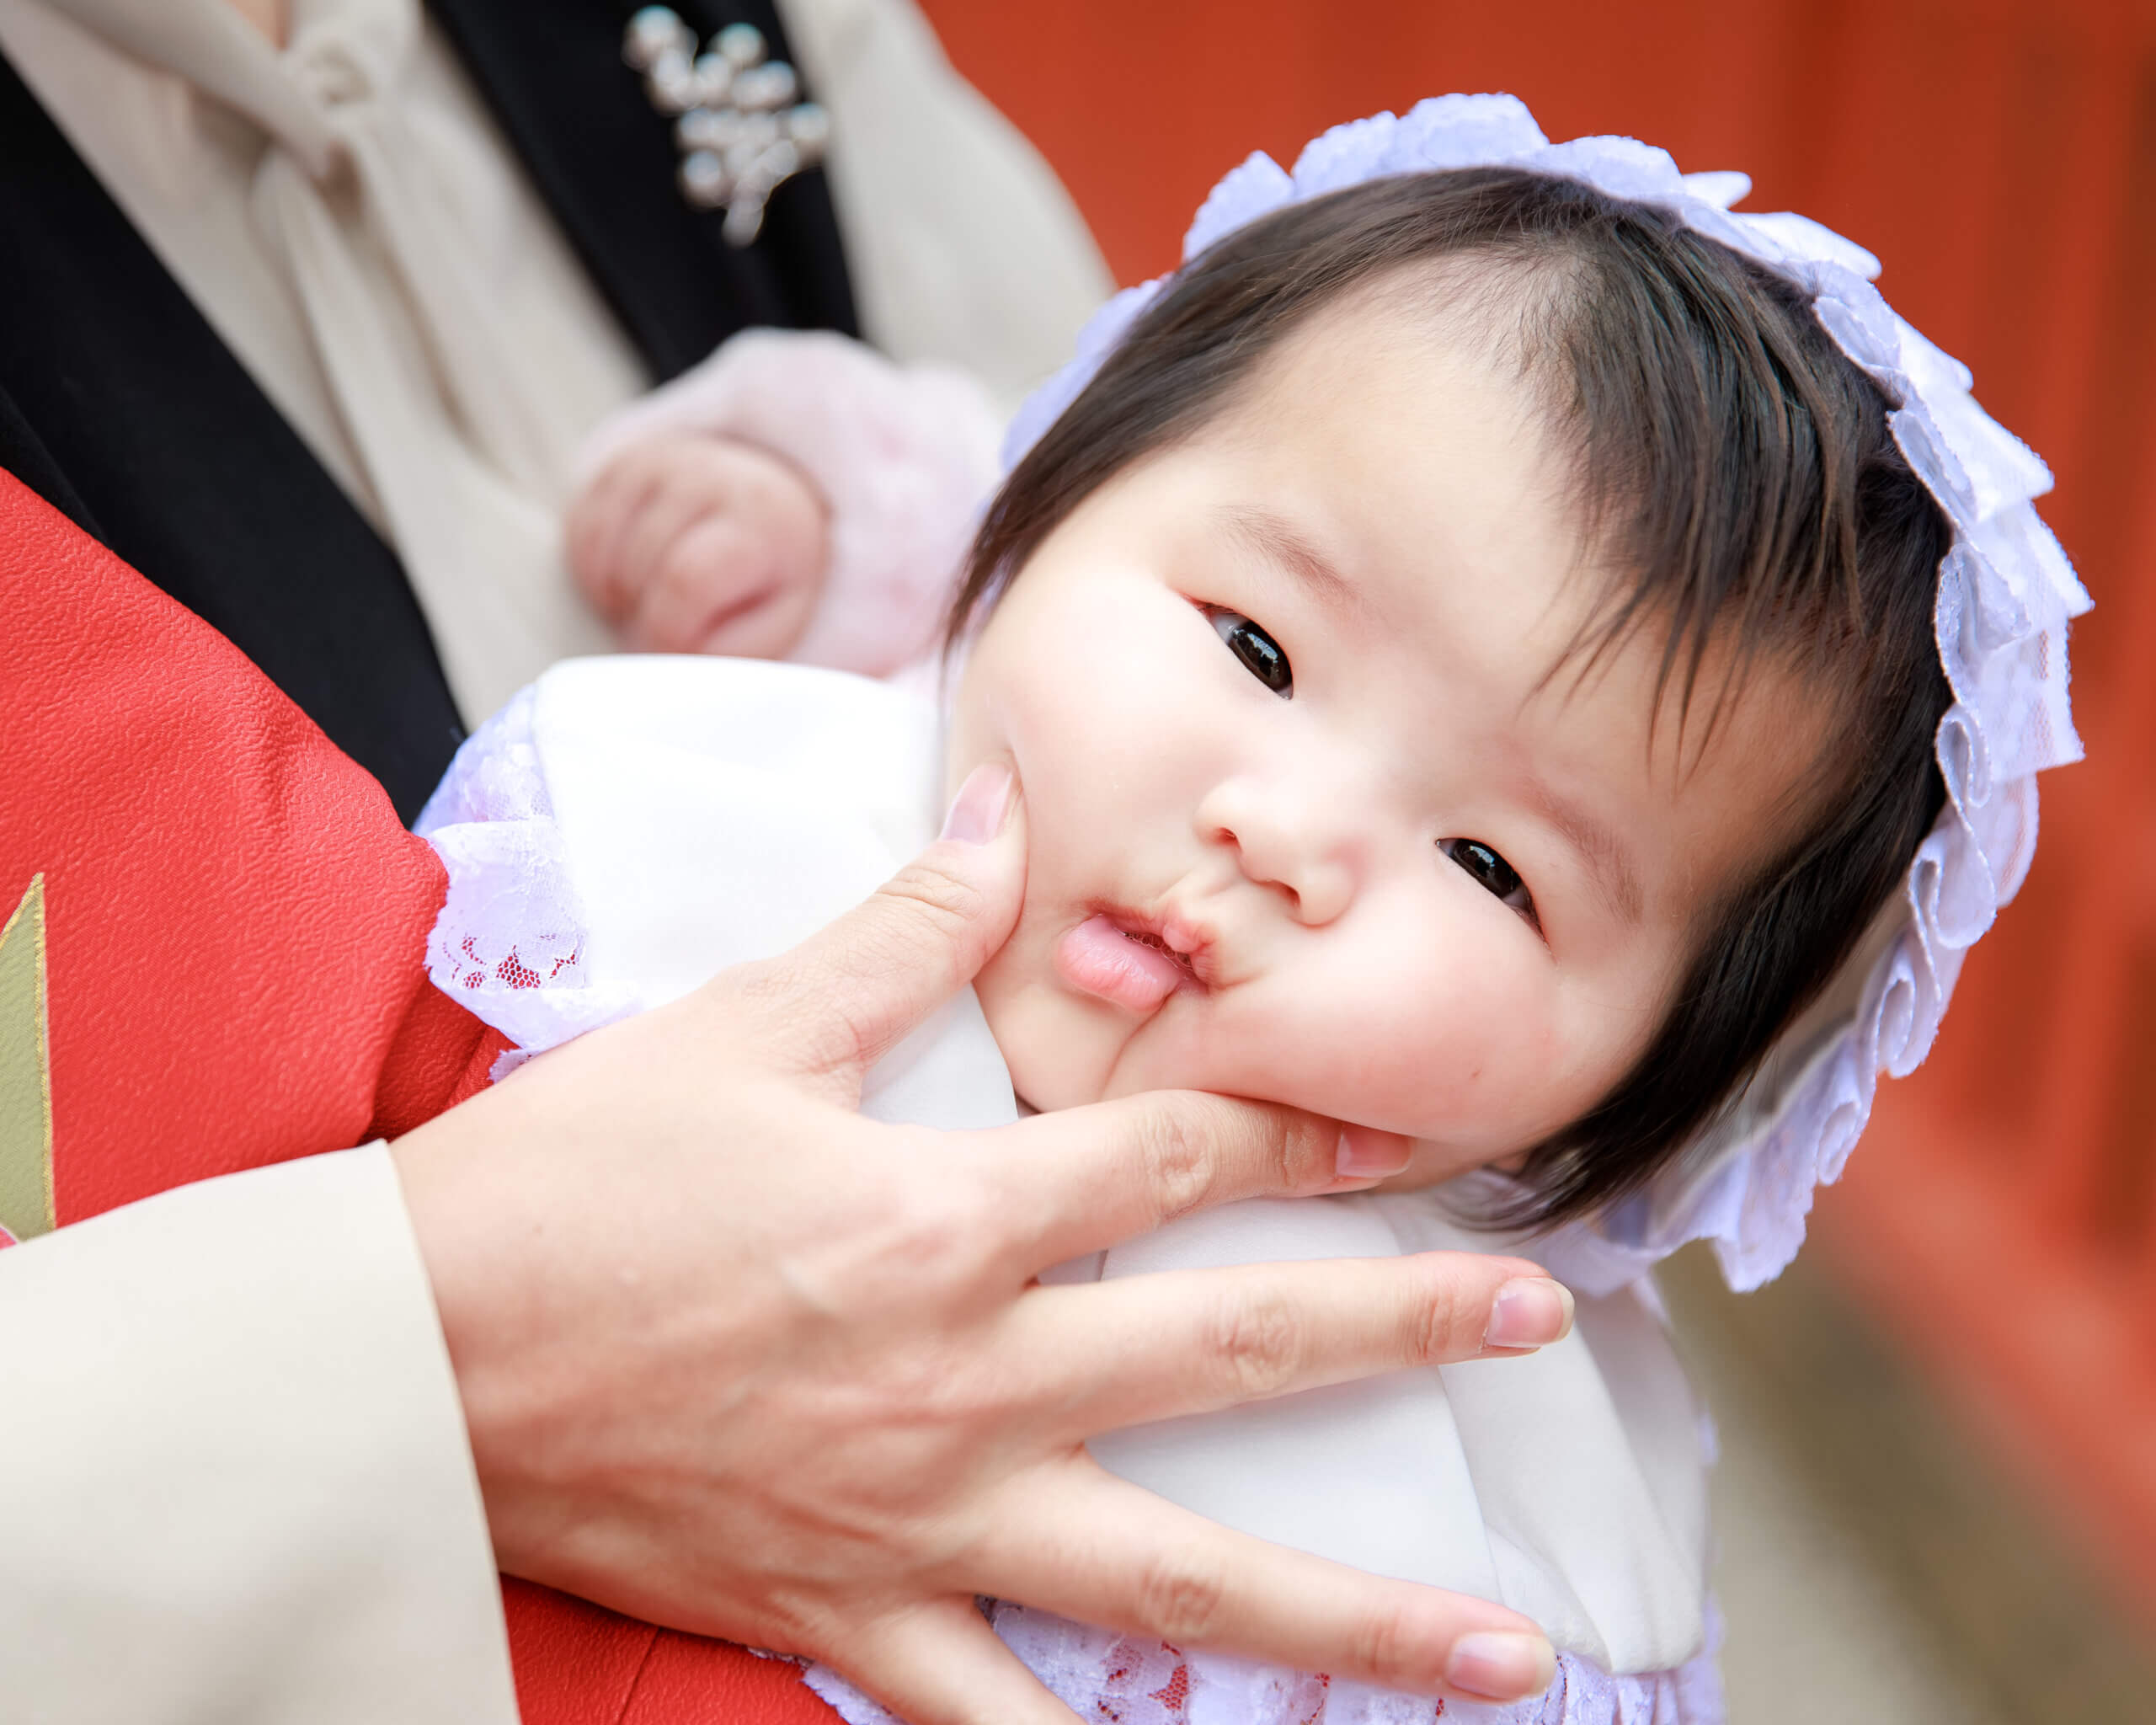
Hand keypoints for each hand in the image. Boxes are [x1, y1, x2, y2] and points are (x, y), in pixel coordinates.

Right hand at [390, 764, 1568, 1722]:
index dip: (1286, 1125)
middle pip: (1227, 1351)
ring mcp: (921, 1516)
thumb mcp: (739, 1027)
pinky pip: (986, 1717)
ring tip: (1499, 1659)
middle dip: (1397, 1331)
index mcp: (944, 1221)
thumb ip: (899, 931)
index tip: (1389, 1123)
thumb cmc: (568, 1184)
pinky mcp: (847, 1609)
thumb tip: (1005, 819)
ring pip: (1170, 1579)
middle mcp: (966, 1377)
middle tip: (1534, 1322)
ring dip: (1347, 1617)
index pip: (1164, 1159)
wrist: (407, 1360)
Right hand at [565, 433, 829, 657]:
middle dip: (644, 612)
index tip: (673, 650)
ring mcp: (658, 464)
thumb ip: (735, 652)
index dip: (665, 630)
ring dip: (618, 593)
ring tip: (655, 600)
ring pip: (602, 547)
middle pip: (638, 566)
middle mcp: (707, 476)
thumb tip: (680, 673)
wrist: (767, 503)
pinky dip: (595, 569)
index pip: (686, 578)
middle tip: (672, 622)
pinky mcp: (619, 465)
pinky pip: (581, 529)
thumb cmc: (770, 577)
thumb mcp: (780, 620)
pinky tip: (632, 578)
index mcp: (758, 520)